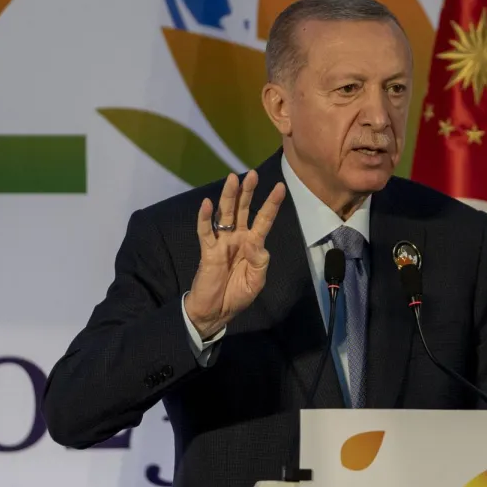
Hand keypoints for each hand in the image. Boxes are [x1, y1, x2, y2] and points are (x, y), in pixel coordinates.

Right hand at [185, 170, 285, 338]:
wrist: (216, 311)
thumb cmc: (238, 295)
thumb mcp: (256, 280)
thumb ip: (260, 261)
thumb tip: (254, 241)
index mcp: (253, 244)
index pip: (264, 220)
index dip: (271, 204)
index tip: (280, 187)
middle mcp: (238, 238)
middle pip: (243, 210)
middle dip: (248, 192)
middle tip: (253, 174)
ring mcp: (222, 242)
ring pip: (225, 214)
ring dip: (228, 197)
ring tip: (232, 179)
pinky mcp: (207, 250)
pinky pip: (206, 231)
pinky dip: (205, 218)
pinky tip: (208, 204)